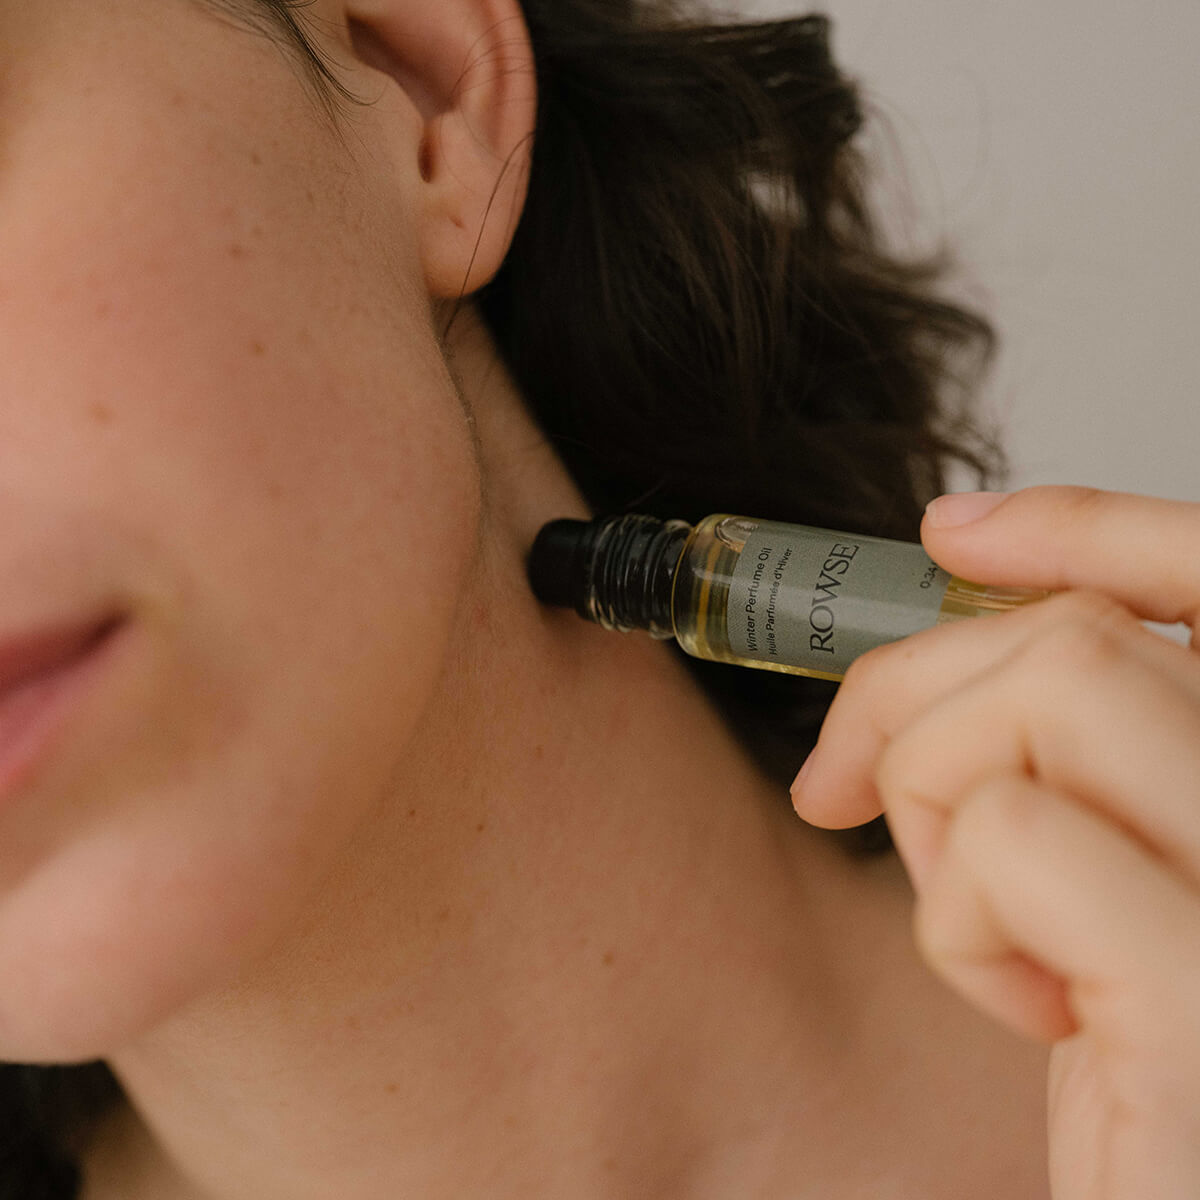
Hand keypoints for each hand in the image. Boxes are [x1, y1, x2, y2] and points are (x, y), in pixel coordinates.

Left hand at [790, 486, 1199, 1199]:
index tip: (950, 534)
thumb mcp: (1100, 873)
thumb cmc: (1139, 1060)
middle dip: (916, 702)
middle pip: (1079, 638)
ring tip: (982, 924)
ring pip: (1045, 694)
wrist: (1173, 1196)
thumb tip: (954, 536)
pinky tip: (1023, 1009)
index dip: (1085, 526)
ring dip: (939, 802)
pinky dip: (957, 916)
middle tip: (860, 796)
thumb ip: (1064, 719)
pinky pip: (1013, 833)